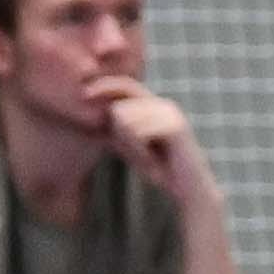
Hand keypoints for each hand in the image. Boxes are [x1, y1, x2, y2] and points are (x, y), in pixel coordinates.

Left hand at [83, 78, 216, 204]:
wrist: (190, 188)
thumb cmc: (159, 167)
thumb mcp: (130, 144)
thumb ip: (115, 126)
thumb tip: (90, 110)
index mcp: (156, 104)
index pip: (125, 85)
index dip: (104, 86)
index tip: (84, 95)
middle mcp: (164, 104)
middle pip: (119, 108)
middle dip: (119, 135)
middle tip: (138, 156)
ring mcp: (171, 114)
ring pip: (125, 119)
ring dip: (130, 146)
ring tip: (147, 160)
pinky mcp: (175, 127)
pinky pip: (137, 132)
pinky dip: (139, 150)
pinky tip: (152, 162)